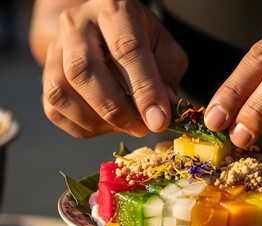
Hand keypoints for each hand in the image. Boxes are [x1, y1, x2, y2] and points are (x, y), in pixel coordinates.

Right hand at [41, 0, 186, 137]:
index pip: (126, 49)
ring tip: (126, 126)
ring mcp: (56, 48)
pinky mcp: (45, 73)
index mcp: (114, 11)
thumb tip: (160, 116)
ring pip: (60, 91)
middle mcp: (78, 24)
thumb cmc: (141, 39)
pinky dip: (82, 126)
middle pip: (83, 70)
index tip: (158, 121)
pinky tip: (107, 125)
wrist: (106, 29)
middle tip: (140, 128)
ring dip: (96, 121)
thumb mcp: (165, 50)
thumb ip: (166, 79)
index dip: (144, 90)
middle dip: (115, 109)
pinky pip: (54, 109)